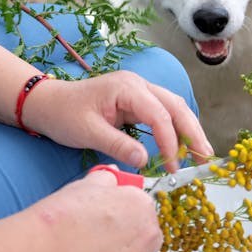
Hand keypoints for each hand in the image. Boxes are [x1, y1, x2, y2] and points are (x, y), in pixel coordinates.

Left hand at [22, 71, 212, 171]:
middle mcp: (140, 85)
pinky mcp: (139, 102)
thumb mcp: (87, 132)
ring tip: (201, 154)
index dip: (170, 141)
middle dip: (193, 133)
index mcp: (128, 88)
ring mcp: (141, 92)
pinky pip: (166, 114)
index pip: (160, 115)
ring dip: (189, 131)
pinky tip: (184, 145)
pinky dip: (178, 130)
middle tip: (205, 158)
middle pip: (177, 107)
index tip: (172, 165)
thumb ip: (117, 145)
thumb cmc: (63, 114)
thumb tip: (145, 161)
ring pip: (176, 109)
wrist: (47, 103)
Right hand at [32, 167, 162, 251]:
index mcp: (142, 204)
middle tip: (106, 234)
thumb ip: (108, 179)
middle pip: (148, 233)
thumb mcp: (89, 183)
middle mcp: (148, 232)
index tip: (115, 216)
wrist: (48, 245)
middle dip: (132, 233)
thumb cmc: (66, 215)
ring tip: (98, 249)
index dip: (127, 211)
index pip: (143, 207)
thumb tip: (112, 176)